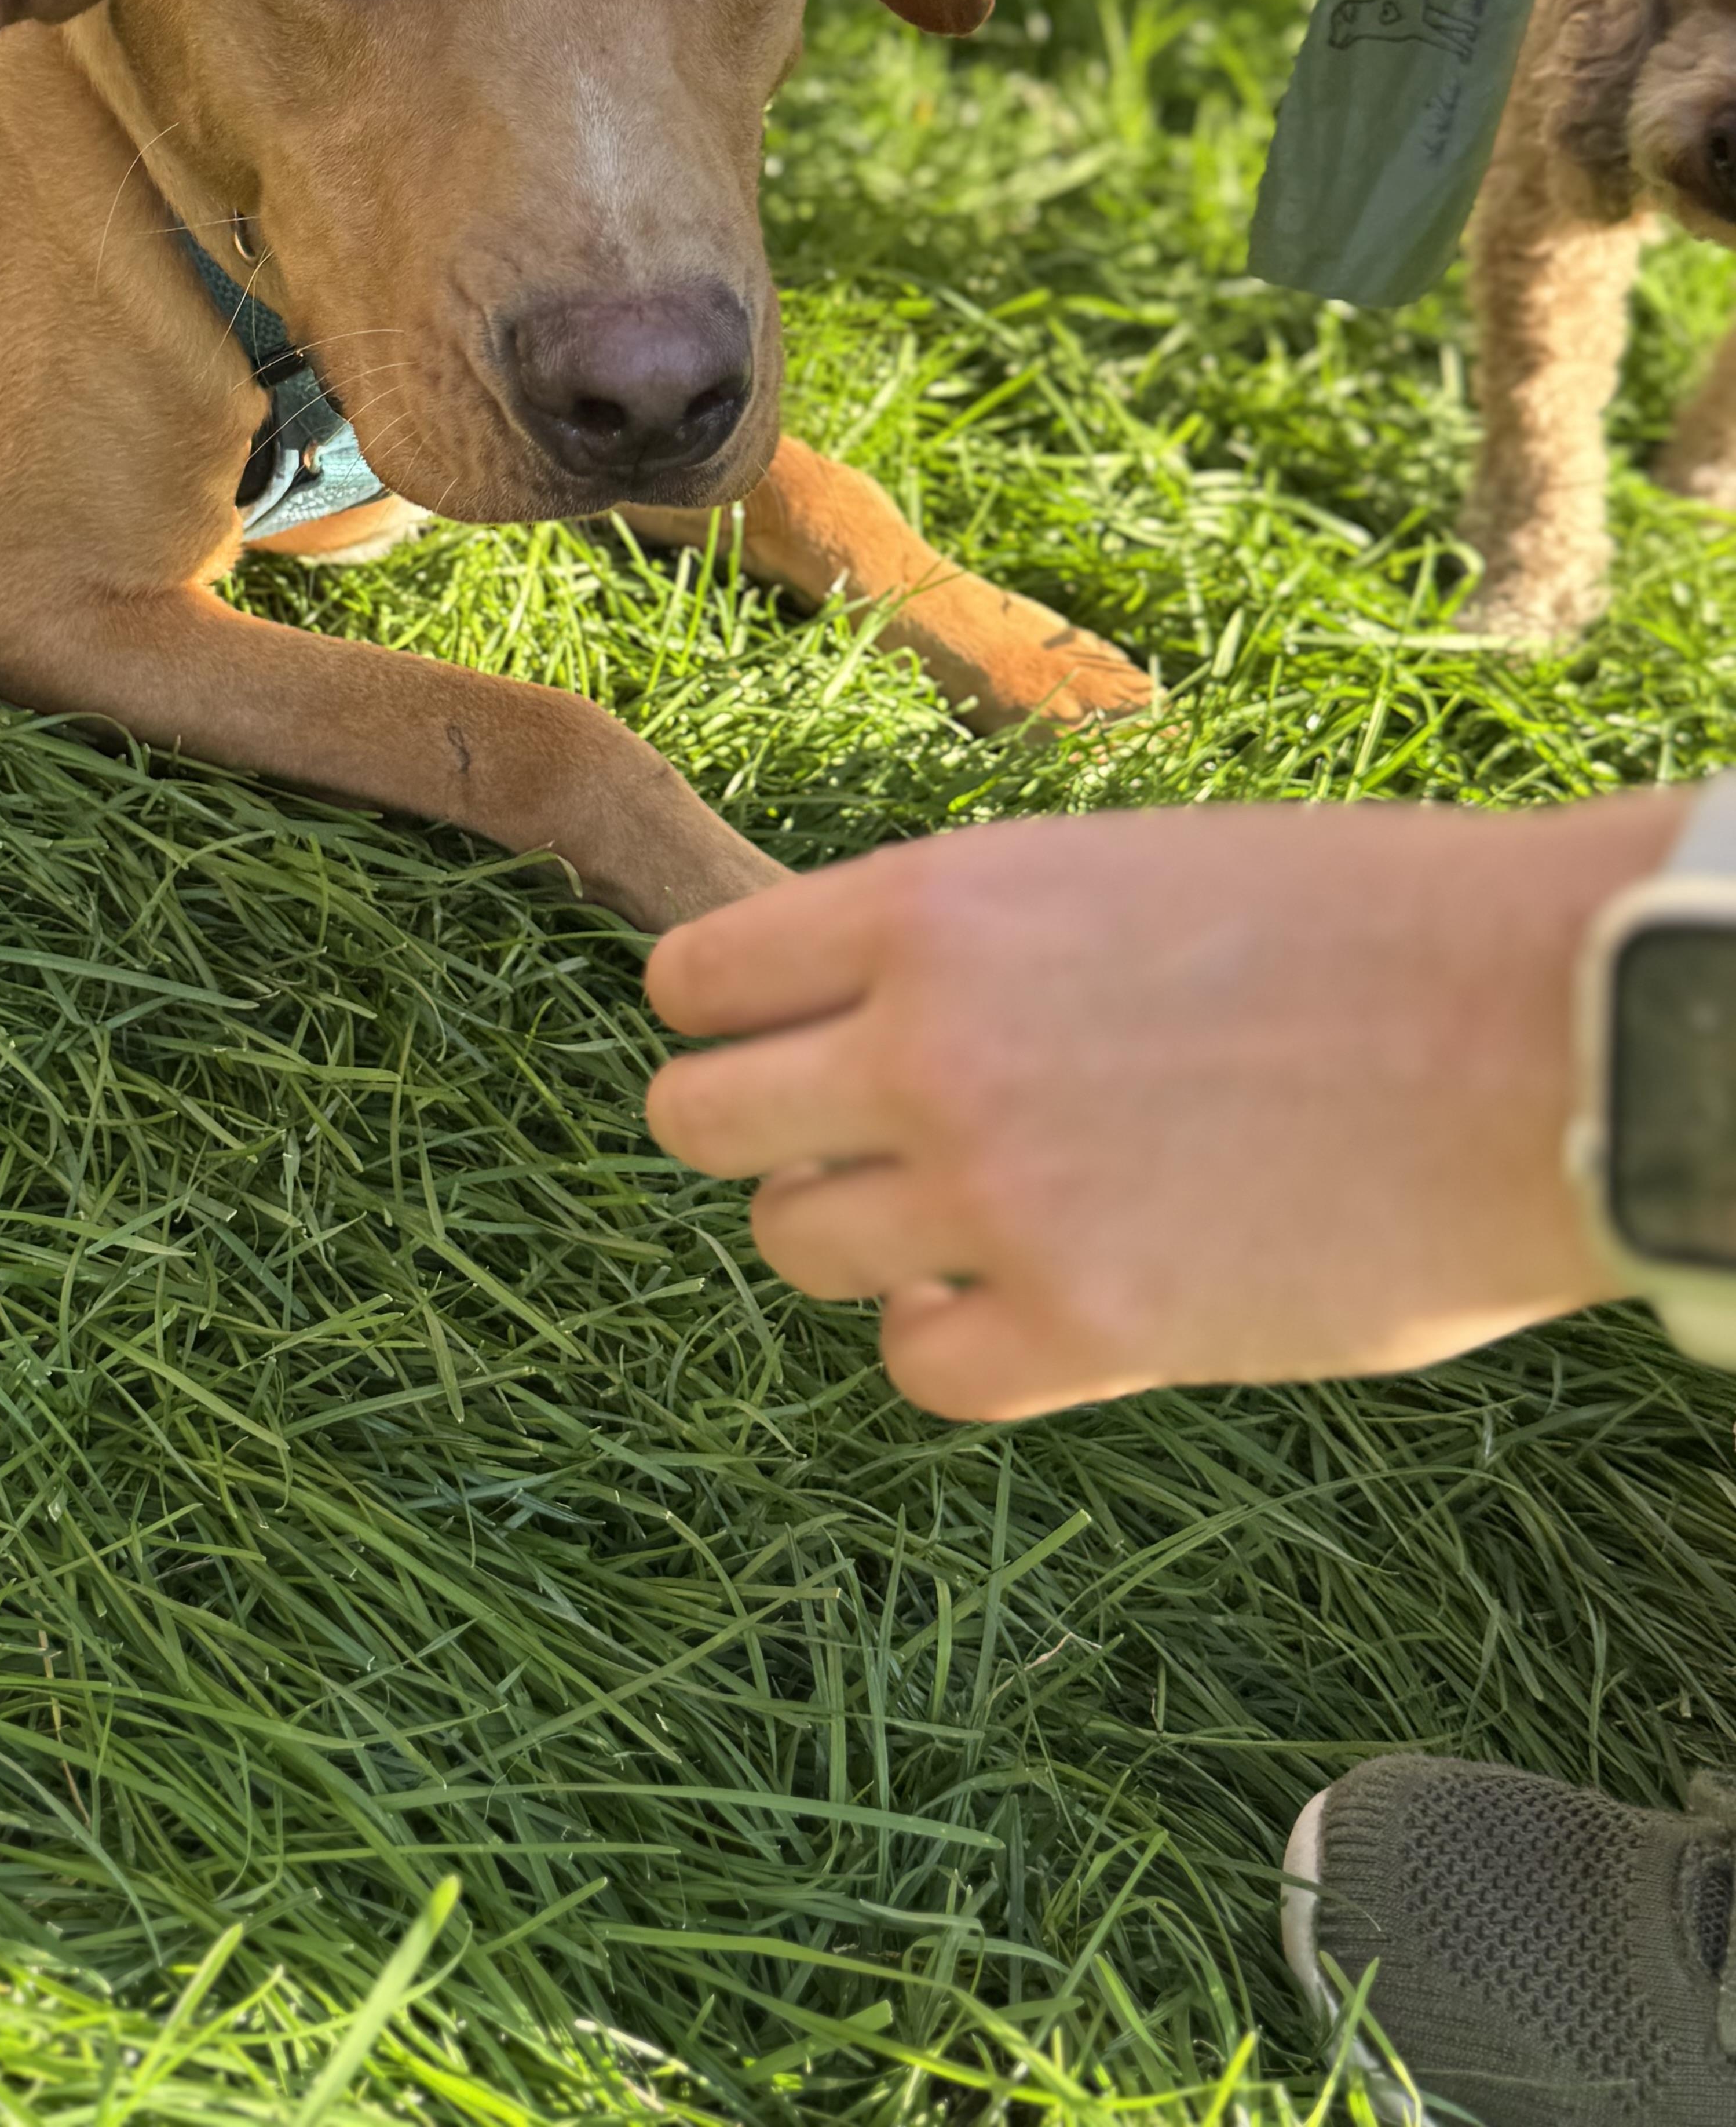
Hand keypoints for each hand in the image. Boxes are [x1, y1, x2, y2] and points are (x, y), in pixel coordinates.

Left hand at [645, 794, 1681, 1420]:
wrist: (1533, 1028)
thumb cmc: (1354, 921)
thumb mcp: (1114, 871)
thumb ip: (969, 946)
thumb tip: (867, 1010)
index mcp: (931, 907)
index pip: (700, 979)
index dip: (726, 1012)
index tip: (771, 1033)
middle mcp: (925, 1049)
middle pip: (699, 1120)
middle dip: (757, 1127)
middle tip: (843, 1134)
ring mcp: (991, 1198)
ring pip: (793, 1242)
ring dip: (857, 1231)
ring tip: (962, 1209)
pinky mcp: (1081, 1331)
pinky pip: (917, 1362)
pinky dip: (951, 1336)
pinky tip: (1028, 1294)